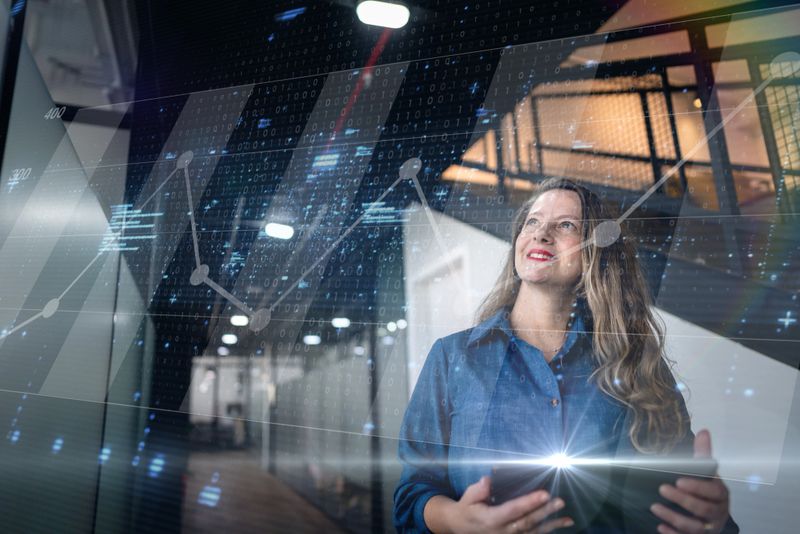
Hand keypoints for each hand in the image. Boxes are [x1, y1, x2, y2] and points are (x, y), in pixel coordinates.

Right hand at [437, 476, 573, 532]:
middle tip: (558, 501)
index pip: (513, 510)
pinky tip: (562, 524)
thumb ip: (479, 489)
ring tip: (566, 518)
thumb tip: (489, 480)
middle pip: (527, 522)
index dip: (529, 502)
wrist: (461, 527)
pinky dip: (548, 530)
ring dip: (551, 524)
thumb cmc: (467, 508)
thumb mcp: (468, 497)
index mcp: (490, 519)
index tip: (544, 493)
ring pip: (533, 532)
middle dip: (544, 511)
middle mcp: (502, 532)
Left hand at [650, 430, 730, 533]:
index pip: (713, 493)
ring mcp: (708, 528)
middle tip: (662, 489)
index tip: (679, 481)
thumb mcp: (706, 473)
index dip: (697, 488)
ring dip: (673, 517)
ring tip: (654, 507)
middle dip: (683, 500)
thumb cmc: (707, 490)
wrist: (713, 515)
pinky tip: (660, 527)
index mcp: (721, 495)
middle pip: (703, 510)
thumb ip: (703, 455)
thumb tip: (703, 432)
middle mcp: (718, 513)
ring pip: (693, 527)